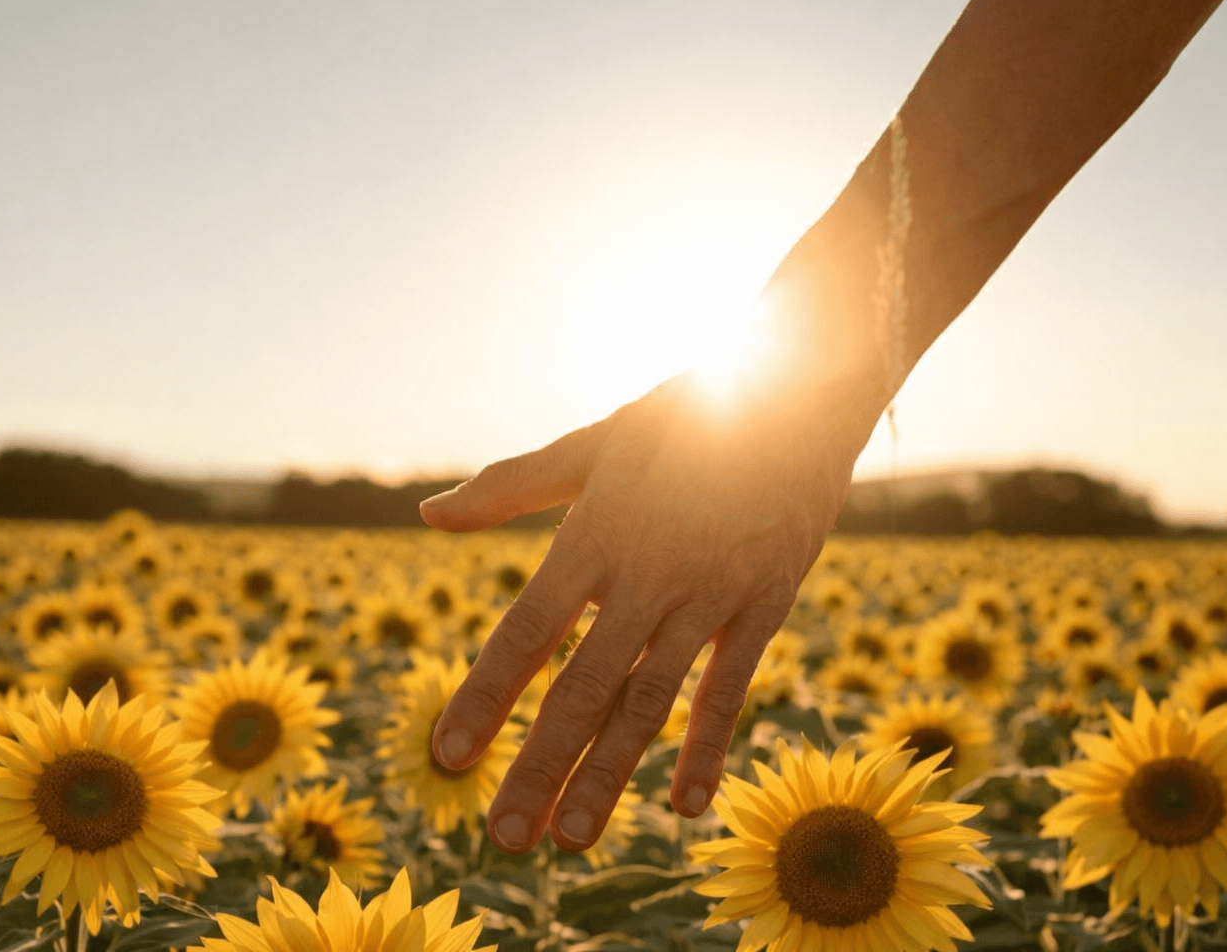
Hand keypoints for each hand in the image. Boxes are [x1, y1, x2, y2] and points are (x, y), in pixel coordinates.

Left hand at [419, 355, 885, 853]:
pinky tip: (681, 805)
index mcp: (594, 533)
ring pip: (650, 701)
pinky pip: (729, 689)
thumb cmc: (685, 414)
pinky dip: (705, 747)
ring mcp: (708, 596)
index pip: (525, 632)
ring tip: (572, 839)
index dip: (484, 698)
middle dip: (539, 766)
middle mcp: (645, 575)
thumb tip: (427, 514)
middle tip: (504, 836)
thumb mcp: (594, 443)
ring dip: (610, 774)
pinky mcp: (762, 606)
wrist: (799, 388)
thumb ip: (511, 486)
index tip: (447, 755)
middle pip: (582, 688)